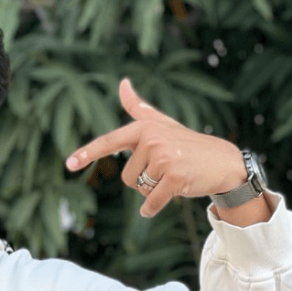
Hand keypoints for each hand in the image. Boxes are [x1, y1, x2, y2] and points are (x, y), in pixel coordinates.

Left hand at [65, 79, 246, 217]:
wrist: (223, 161)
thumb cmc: (187, 144)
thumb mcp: (162, 124)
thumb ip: (139, 107)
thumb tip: (123, 82)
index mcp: (144, 128)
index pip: (109, 142)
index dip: (87, 153)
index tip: (69, 164)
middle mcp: (152, 140)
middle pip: (127, 177)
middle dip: (143, 181)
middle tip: (166, 169)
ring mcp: (164, 158)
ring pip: (139, 190)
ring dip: (154, 191)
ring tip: (174, 176)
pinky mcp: (174, 177)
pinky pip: (151, 202)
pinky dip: (153, 208)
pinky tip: (168, 198)